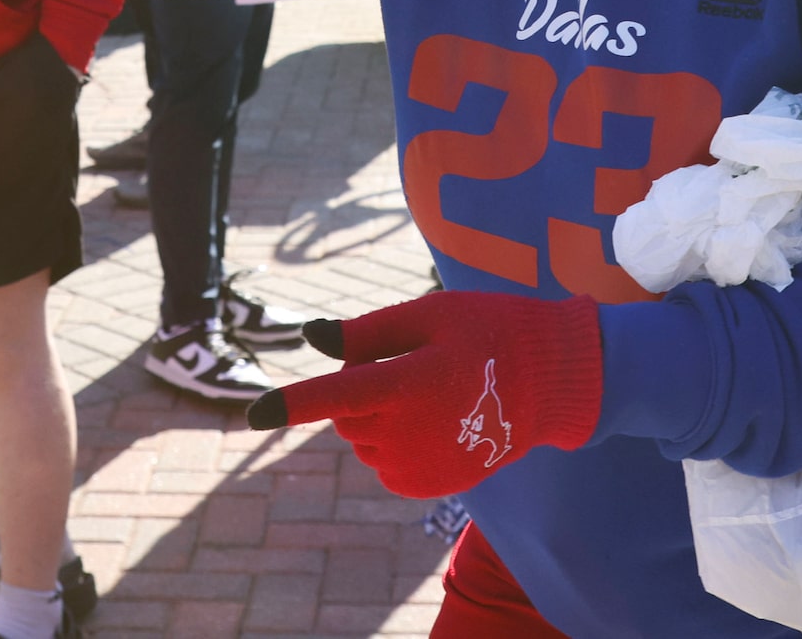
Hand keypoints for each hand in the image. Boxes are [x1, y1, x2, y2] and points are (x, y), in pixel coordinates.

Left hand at [244, 289, 602, 498]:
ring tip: (426, 392)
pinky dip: (390, 442)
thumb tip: (312, 338)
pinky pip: (382, 463)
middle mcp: (412, 431)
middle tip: (406, 362)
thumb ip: (367, 332)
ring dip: (373, 417)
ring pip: (361, 439)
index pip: (339, 394)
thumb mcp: (429, 315)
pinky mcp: (427, 486)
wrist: (548, 384)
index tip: (252, 415)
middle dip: (357, 389)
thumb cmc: (484, 334)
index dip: (293, 403)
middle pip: (345, 414)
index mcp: (411, 383)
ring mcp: (420, 464)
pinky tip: (430, 421)